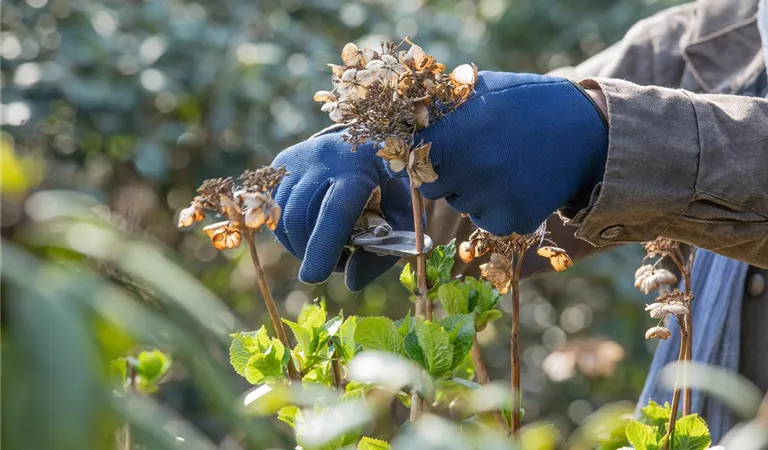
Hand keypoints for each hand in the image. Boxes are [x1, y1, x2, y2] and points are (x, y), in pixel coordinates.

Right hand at [271, 134, 412, 290]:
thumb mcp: (400, 220)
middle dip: (312, 252)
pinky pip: (274, 210)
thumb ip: (380, 254)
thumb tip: (350, 281)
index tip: (313, 277)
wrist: (370, 145)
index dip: (323, 245)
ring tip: (327, 245)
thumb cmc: (389, 189)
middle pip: (301, 217)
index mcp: (361, 169)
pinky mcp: (281, 164)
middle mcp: (324, 158)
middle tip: (337, 261)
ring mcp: (298, 158)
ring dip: (300, 244)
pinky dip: (289, 231)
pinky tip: (311, 229)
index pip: (335, 209)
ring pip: (283, 216)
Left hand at [410, 71, 608, 235]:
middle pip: (432, 186)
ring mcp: (491, 197)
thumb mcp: (486, 88)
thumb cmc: (532, 103)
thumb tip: (410, 115)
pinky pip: (487, 221)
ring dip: (472, 191)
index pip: (411, 157)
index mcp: (455, 133)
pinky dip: (497, 209)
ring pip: (460, 204)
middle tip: (474, 157)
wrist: (589, 133)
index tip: (435, 149)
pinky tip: (517, 185)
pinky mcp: (513, 219)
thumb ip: (445, 104)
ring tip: (503, 167)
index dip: (420, 154)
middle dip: (446, 174)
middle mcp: (468, 168)